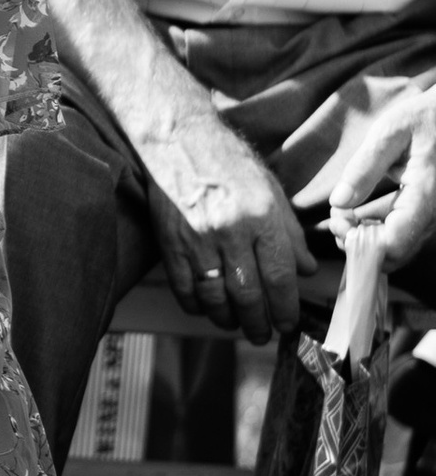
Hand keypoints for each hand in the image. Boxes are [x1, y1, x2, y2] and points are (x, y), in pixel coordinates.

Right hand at [140, 109, 315, 341]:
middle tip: (264, 334)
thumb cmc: (230, 163)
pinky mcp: (170, 244)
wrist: (178, 141)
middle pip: (248, 296)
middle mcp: (231, 232)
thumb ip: (289, 233)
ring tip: (237, 325)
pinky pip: (184, 289)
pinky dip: (196, 306)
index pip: (280, 277)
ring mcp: (197, 240)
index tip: (288, 324)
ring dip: (228, 320)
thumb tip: (305, 269)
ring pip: (215, 299)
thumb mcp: (271, 191)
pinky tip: (207, 308)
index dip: (286, 309)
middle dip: (259, 324)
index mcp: (262, 218)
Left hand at [326, 86, 435, 272]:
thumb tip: (339, 202)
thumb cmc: (423, 117)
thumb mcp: (389, 132)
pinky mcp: (424, 211)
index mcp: (425, 194)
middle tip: (337, 217)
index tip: (339, 220)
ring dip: (365, 236)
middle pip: (395, 253)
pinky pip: (400, 232)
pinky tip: (356, 210)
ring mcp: (430, 214)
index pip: (394, 245)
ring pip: (396, 246)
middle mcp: (432, 212)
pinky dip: (375, 227)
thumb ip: (364, 168)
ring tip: (342, 211)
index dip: (361, 243)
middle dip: (359, 243)